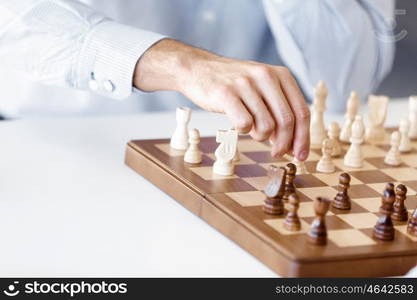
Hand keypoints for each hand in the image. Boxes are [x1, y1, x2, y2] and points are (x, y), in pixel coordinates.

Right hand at [134, 39, 309, 159]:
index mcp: (280, 75)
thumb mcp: (262, 90)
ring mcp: (245, 84)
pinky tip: (238, 123)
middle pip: (287, 121)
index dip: (303, 138)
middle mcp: (266, 76)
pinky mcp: (226, 93)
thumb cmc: (233, 85)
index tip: (300, 155)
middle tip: (277, 154)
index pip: (301, 112)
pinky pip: (244, 125)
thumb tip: (292, 146)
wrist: (198, 69)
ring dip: (260, 137)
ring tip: (252, 131)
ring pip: (266, 126)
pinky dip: (243, 130)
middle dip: (284, 144)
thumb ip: (278, 112)